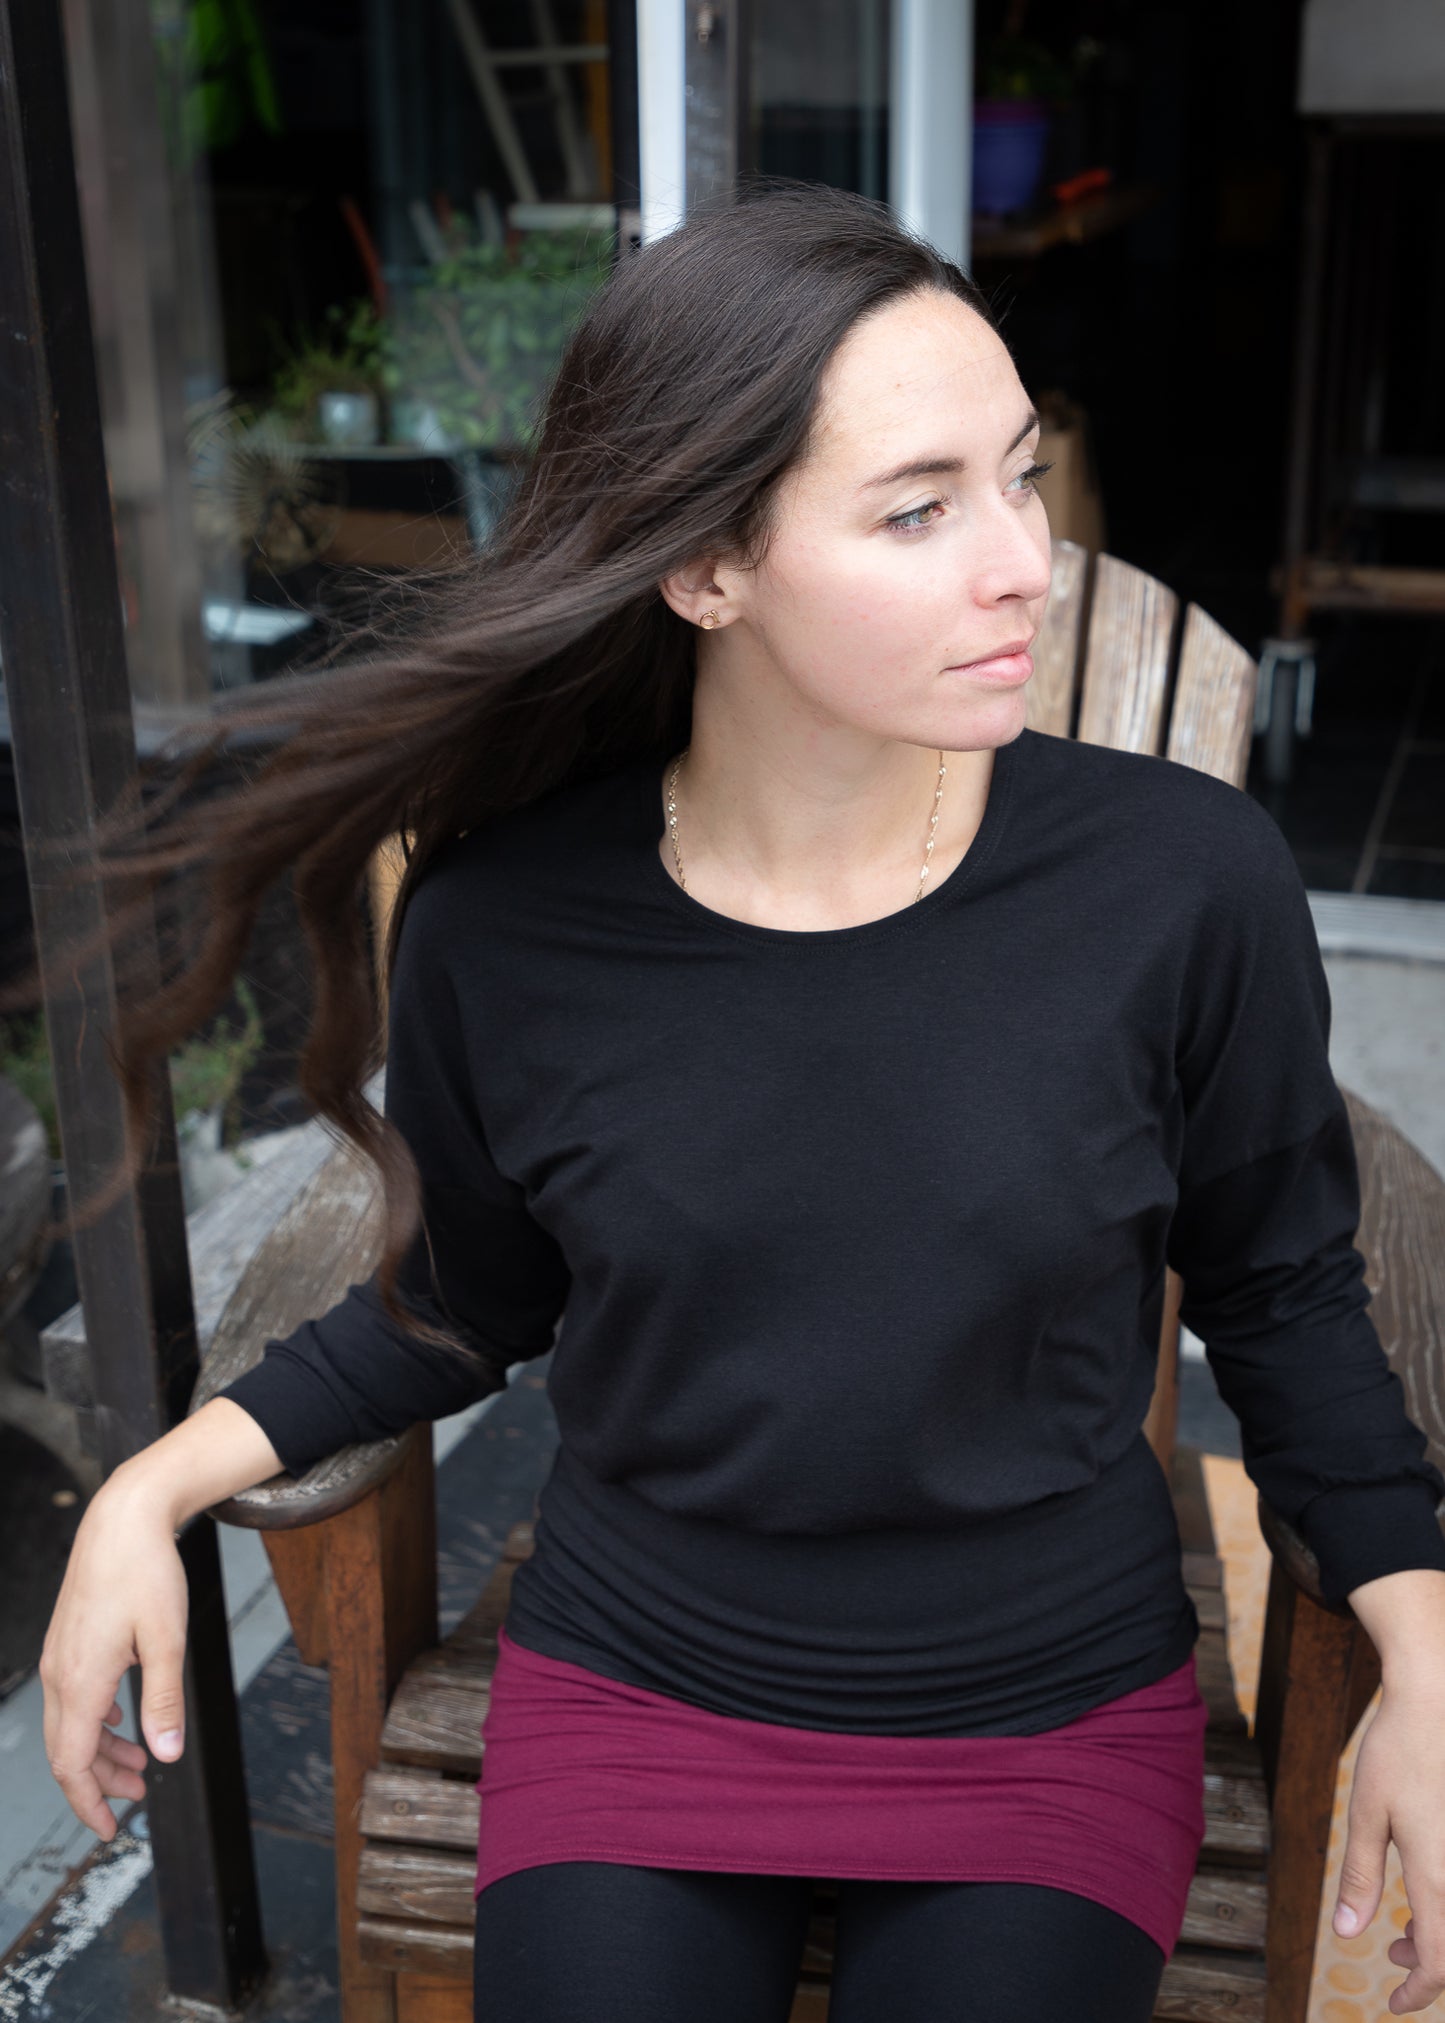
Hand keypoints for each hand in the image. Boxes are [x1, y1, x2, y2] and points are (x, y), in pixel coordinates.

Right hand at [39, 1473, 190, 1839]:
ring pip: (69, 1724)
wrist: (123, 1518)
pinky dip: (94, 1719)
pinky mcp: (68, 1639)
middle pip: (68, 1750)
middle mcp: (60, 1673)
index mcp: (80, 1682)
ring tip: (140, 1763)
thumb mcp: (167, 1641)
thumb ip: (164, 1703)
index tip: (109, 1829)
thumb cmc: (146, 1572)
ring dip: (101, 1750)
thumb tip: (165, 1757)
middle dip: (99, 1781)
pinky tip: (119, 1718)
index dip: (88, 1803)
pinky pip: (72, 1696)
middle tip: (137, 1797)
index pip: (72, 1764)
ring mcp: (60, 1655)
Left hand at [1332, 1680, 1444, 2012]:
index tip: (1394, 2002)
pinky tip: (1424, 1887)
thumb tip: (1347, 1935)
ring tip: (1398, 1926)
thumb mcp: (1366, 1813)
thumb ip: (1360, 1878)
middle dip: (1426, 1966)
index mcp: (1438, 1875)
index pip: (1439, 1962)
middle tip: (1389, 1952)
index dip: (1418, 1991)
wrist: (1436, 1701)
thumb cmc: (1398, 1753)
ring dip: (1439, 1934)